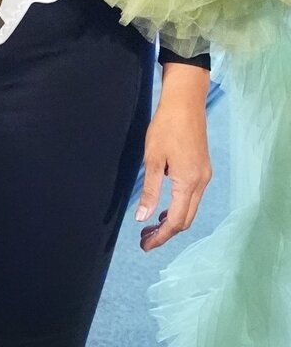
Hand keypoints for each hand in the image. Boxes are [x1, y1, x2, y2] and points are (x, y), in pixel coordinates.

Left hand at [136, 67, 211, 250]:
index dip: (160, 237)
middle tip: (144, 239)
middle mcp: (201, 182)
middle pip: (186, 219)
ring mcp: (205, 175)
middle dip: (166, 233)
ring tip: (151, 225)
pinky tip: (164, 205)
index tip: (144, 245)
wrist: (186, 101)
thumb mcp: (153, 158)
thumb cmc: (166, 126)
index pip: (176, 221)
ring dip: (173, 220)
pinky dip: (179, 206)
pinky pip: (193, 196)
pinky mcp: (203, 167)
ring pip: (191, 208)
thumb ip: (150, 191)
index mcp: (188, 182)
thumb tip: (142, 218)